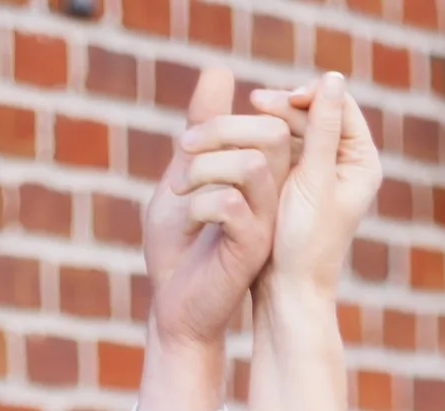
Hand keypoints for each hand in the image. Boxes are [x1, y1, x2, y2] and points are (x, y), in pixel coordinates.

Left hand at [140, 63, 291, 410]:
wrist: (172, 307)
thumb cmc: (177, 247)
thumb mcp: (184, 174)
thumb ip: (201, 128)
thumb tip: (220, 70)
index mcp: (261, 177)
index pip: (264, 122)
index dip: (225, 117)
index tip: (185, 140)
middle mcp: (272, 196)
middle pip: (269, 133)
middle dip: (219, 130)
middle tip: (181, 152)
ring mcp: (267, 222)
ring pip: (255, 163)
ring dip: (207, 166)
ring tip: (179, 190)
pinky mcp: (252, 249)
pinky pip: (231, 204)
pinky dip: (200, 202)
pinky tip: (187, 220)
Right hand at [249, 73, 382, 306]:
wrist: (289, 292)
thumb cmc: (305, 243)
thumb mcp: (313, 181)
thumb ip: (322, 130)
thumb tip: (333, 78)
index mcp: (362, 161)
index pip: (340, 107)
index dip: (310, 95)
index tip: (278, 98)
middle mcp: (347, 164)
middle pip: (318, 115)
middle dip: (286, 106)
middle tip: (254, 100)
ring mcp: (323, 173)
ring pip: (298, 130)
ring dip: (271, 121)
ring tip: (243, 116)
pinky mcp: (300, 184)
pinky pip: (283, 150)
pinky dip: (264, 142)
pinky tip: (241, 140)